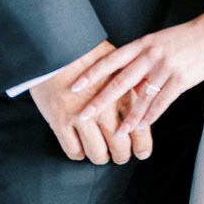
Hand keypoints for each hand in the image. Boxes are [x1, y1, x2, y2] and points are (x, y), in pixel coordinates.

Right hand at [29, 40, 152, 164]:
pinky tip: (81, 147)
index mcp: (122, 93)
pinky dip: (79, 154)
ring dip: (101, 157)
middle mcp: (104, 108)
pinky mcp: (60, 121)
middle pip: (120, 147)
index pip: (140, 129)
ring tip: (101, 153)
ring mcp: (81, 116)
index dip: (142, 146)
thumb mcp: (118, 63)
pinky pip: (74, 151)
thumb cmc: (88, 53)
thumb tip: (147, 100)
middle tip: (120, 155)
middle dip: (122, 156)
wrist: (56, 46)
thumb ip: (133, 83)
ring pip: (98, 154)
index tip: (141, 152)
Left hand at [70, 14, 203, 134]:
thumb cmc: (189, 36)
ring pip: (139, 97)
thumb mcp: (161, 41)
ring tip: (114, 132)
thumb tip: (130, 78)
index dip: (92, 73)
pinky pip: (161, 102)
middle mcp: (150, 54)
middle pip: (119, 81)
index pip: (111, 60)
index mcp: (144, 43)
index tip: (75, 84)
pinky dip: (150, 117)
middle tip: (82, 113)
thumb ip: (145, 58)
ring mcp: (165, 67)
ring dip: (126, 117)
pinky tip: (141, 127)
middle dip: (99, 99)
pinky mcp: (181, 78)